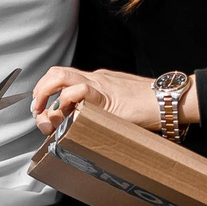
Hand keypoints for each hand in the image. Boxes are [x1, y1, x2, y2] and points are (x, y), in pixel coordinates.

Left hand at [30, 66, 196, 134]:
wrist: (169, 100)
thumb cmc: (150, 109)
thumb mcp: (120, 112)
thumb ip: (102, 117)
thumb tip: (87, 133)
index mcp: (97, 82)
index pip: (64, 80)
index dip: (47, 93)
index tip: (43, 111)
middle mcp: (95, 79)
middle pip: (56, 72)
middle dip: (40, 91)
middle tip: (37, 110)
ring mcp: (100, 83)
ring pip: (60, 75)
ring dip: (45, 93)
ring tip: (43, 111)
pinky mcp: (107, 93)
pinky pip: (79, 89)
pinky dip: (66, 100)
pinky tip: (65, 113)